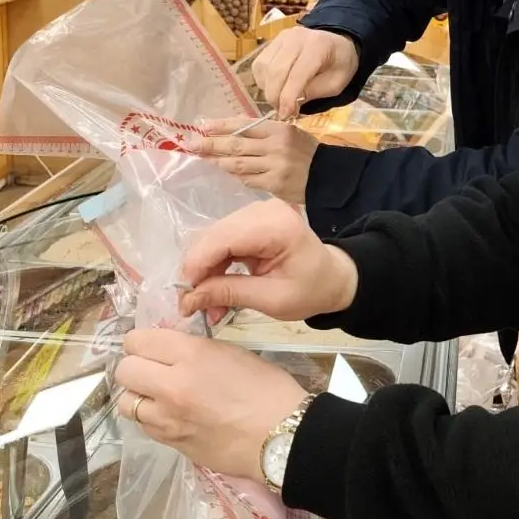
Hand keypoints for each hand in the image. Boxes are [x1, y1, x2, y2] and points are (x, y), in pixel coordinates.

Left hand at [115, 328, 307, 481]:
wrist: (280, 436)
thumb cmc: (268, 389)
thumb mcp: (233, 353)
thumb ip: (196, 351)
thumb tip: (172, 353)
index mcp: (191, 354)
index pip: (138, 341)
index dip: (142, 341)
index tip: (152, 346)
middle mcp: (171, 385)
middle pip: (125, 370)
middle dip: (136, 366)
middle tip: (154, 369)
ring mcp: (167, 418)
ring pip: (126, 402)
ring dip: (139, 395)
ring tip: (158, 395)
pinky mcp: (170, 443)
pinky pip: (143, 425)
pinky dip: (151, 418)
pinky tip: (171, 416)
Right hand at [178, 198, 358, 323]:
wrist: (332, 278)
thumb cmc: (311, 290)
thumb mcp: (273, 300)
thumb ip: (230, 293)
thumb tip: (189, 298)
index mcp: (277, 226)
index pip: (222, 239)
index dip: (197, 267)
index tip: (185, 299)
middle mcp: (263, 210)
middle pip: (213, 237)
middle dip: (198, 273)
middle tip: (194, 307)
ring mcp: (256, 211)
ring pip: (212, 239)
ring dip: (205, 272)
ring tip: (209, 305)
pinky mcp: (251, 219)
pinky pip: (221, 240)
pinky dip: (215, 266)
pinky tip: (216, 289)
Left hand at [191, 118, 318, 204]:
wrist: (328, 177)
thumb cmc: (307, 153)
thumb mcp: (290, 134)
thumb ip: (263, 132)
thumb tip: (233, 129)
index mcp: (278, 129)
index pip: (243, 125)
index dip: (221, 126)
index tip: (203, 126)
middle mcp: (274, 146)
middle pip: (236, 145)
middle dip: (211, 144)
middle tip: (192, 144)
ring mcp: (274, 166)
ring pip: (238, 164)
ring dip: (219, 162)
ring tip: (205, 158)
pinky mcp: (274, 184)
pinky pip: (248, 180)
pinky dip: (238, 176)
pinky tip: (229, 172)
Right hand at [252, 27, 359, 118]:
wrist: (337, 45)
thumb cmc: (339, 66)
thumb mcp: (335, 84)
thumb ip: (313, 92)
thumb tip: (289, 104)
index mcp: (318, 45)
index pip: (297, 74)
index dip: (288, 97)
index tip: (285, 115)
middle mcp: (296, 37)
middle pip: (276, 71)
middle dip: (275, 96)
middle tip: (282, 112)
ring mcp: (282, 38)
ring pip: (264, 67)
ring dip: (268, 89)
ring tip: (280, 100)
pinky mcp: (272, 42)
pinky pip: (259, 64)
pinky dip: (263, 81)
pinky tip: (275, 88)